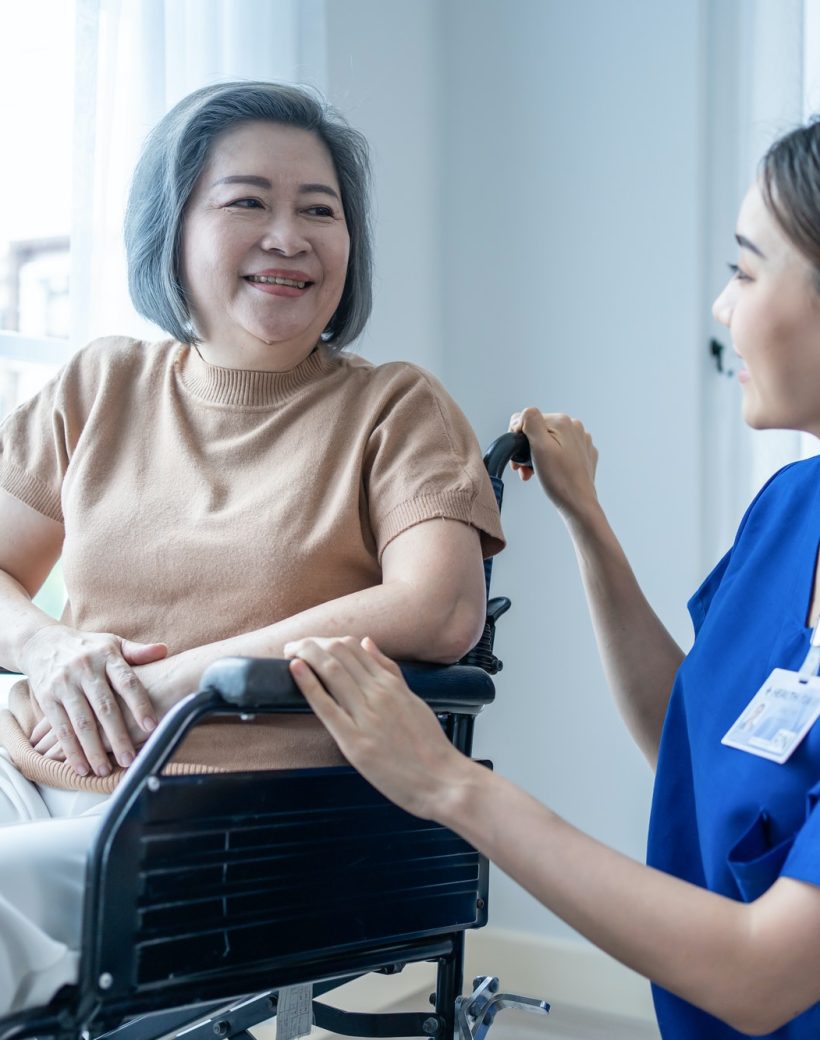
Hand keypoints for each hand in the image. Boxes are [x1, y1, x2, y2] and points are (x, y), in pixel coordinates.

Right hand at [19, 625, 165, 776]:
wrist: (42, 642)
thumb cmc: (88, 648)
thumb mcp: (112, 643)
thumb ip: (137, 652)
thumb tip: (164, 650)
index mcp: (107, 657)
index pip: (127, 682)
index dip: (140, 704)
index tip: (152, 726)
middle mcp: (85, 670)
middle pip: (104, 707)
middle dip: (118, 736)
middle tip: (129, 760)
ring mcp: (64, 684)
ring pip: (81, 722)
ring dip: (93, 749)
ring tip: (104, 771)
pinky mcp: (46, 698)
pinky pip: (60, 728)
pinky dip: (71, 750)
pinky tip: (81, 767)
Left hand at [286, 635, 473, 819]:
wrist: (444, 781)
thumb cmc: (430, 748)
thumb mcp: (413, 700)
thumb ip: (390, 672)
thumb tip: (368, 643)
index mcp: (392, 685)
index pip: (354, 648)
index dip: (328, 641)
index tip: (312, 643)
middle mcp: (378, 694)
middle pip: (339, 654)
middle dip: (311, 644)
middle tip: (294, 646)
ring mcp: (367, 717)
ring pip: (332, 671)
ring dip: (306, 654)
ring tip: (290, 651)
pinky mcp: (355, 742)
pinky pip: (327, 706)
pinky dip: (308, 684)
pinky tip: (295, 669)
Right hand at [509, 407, 598, 519]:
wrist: (578, 504)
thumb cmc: (559, 481)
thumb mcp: (539, 447)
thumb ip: (531, 422)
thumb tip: (525, 413)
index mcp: (563, 422)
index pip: (527, 419)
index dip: (518, 438)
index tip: (519, 458)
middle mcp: (575, 427)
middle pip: (538, 430)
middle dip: (527, 448)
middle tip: (524, 468)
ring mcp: (581, 441)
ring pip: (549, 441)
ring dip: (536, 455)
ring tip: (534, 472)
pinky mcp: (583, 455)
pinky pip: (560, 451)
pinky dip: (550, 461)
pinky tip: (550, 473)